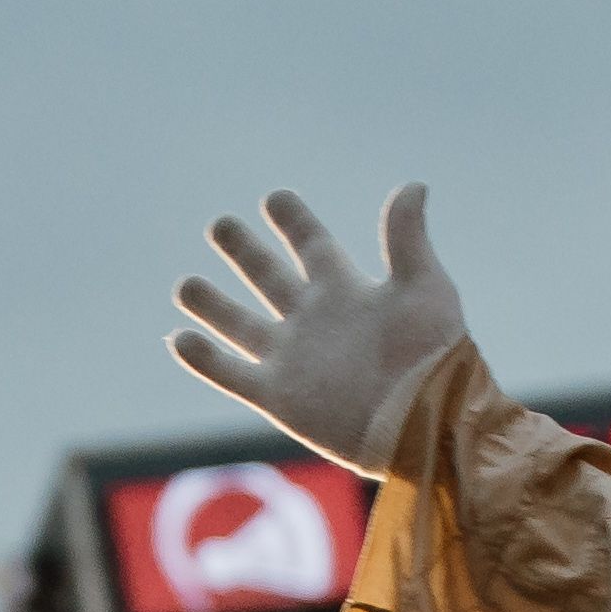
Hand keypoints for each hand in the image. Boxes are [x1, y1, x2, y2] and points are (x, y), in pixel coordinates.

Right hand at [168, 183, 469, 475]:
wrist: (425, 425)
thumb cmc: (432, 357)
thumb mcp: (424, 287)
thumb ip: (406, 238)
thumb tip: (413, 185)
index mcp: (346, 290)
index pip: (311, 245)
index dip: (293, 221)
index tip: (275, 199)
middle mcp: (314, 320)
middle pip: (269, 278)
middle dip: (244, 252)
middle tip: (219, 225)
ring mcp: (293, 359)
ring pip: (241, 324)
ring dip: (213, 305)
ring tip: (184, 285)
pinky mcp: (279, 397)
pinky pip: (232, 373)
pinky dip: (204, 359)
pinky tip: (178, 339)